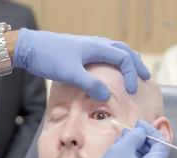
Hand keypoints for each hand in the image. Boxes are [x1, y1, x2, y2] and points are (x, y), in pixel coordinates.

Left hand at [12, 28, 149, 99]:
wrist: (30, 48)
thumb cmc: (49, 58)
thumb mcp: (70, 74)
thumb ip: (90, 85)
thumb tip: (106, 95)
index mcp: (97, 47)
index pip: (124, 58)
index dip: (131, 74)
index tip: (133, 91)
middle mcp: (95, 44)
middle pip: (123, 50)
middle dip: (136, 63)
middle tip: (145, 76)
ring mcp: (87, 46)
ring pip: (114, 50)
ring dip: (125, 60)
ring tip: (132, 72)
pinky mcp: (79, 50)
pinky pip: (103, 53)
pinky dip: (113, 60)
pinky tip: (108, 71)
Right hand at [79, 120, 169, 157]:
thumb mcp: (121, 150)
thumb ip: (134, 137)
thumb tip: (141, 134)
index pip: (161, 144)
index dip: (150, 131)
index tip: (138, 123)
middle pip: (153, 155)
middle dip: (141, 141)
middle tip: (127, 132)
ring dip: (135, 151)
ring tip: (120, 143)